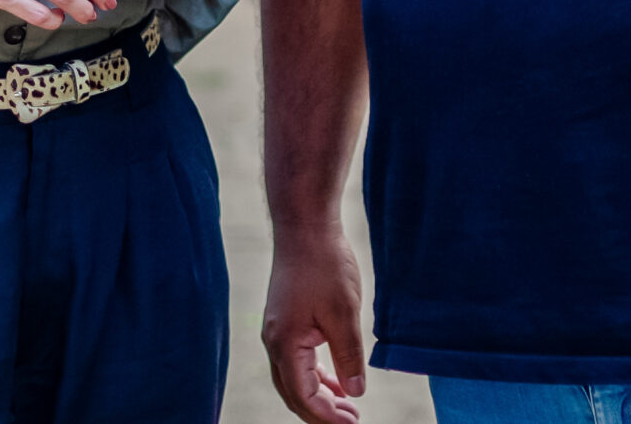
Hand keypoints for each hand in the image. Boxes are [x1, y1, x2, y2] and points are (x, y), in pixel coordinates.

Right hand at [263, 226, 366, 423]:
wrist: (305, 226)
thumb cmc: (324, 265)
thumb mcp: (345, 314)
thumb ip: (350, 356)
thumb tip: (356, 392)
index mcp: (285, 344)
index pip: (304, 396)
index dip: (327, 416)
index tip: (353, 422)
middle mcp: (274, 341)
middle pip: (293, 393)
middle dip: (320, 412)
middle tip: (351, 421)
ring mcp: (276, 330)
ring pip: (293, 378)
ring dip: (318, 395)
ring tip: (347, 405)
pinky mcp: (284, 320)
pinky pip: (295, 360)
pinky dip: (315, 374)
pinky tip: (336, 377)